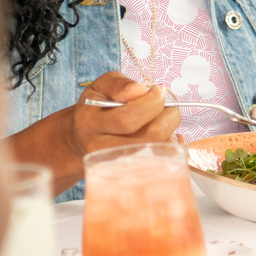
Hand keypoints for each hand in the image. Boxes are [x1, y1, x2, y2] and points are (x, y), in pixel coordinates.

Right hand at [5, 72, 180, 190]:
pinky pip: (163, 160)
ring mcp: (118, 163)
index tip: (158, 90)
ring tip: (162, 117)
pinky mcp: (132, 171)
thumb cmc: (96, 108)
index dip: (152, 102)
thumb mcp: (100, 87)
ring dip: (170, 129)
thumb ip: (119, 85)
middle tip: (167, 105)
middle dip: (169, 116)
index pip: (128, 118)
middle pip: (149, 136)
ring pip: (159, 148)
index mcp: (90, 123)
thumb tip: (140, 90)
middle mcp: (101, 148)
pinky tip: (167, 133)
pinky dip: (173, 144)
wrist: (82, 139)